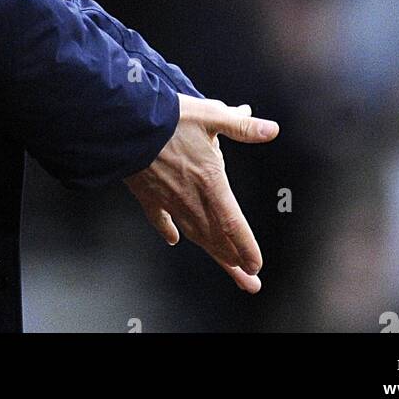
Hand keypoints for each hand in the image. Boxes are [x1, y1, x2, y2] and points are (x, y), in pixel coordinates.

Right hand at [123, 95, 278, 292]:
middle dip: (235, 262)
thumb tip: (271, 129)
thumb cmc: (170, 119)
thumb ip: (243, 127)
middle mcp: (191, 199)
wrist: (127, 123)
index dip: (247, 248)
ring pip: (194, 234)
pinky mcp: (148, 195)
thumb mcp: (212, 117)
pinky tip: (174, 240)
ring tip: (226, 267)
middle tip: (250, 282)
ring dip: (212, 252)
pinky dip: (169, 231)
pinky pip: (160, 220)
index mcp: (210, 183)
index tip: (256, 267)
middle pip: (216, 238)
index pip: (233, 225)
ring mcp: (168, 200)